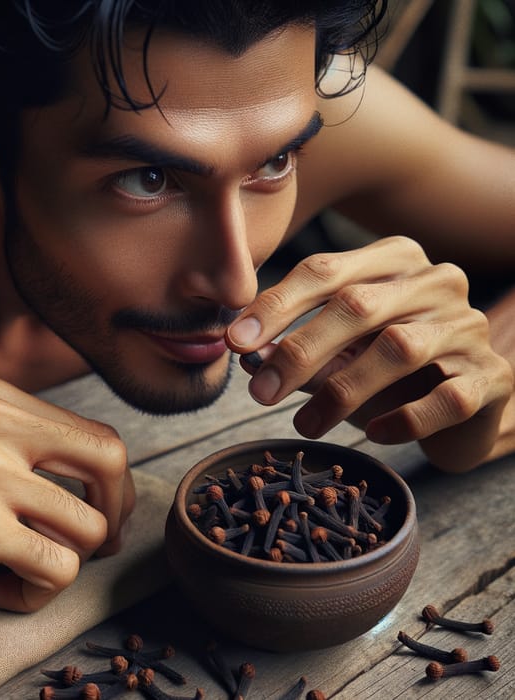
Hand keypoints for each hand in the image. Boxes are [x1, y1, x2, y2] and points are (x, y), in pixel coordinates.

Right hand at [0, 377, 133, 612]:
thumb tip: (102, 485)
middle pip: (110, 463)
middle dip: (114, 515)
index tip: (102, 516)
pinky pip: (53, 570)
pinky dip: (33, 595)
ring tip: (20, 575)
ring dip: (65, 566)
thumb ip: (24, 445)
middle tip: (91, 548)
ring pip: (88, 528)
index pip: (98, 436)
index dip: (114, 486)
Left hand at [226, 236, 513, 471]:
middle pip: (357, 305)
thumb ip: (297, 346)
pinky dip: (405, 418)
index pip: (323, 271)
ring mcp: (468, 326)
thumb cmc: (388, 370)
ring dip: (342, 391)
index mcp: (392, 260)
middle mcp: (434, 282)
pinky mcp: (491, 376)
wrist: (464, 401)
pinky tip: (375, 433)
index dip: (276, 306)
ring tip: (305, 424)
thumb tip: (247, 354)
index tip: (235, 342)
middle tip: (261, 393)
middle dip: (301, 350)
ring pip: (399, 349)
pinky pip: (447, 397)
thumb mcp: (339, 351)